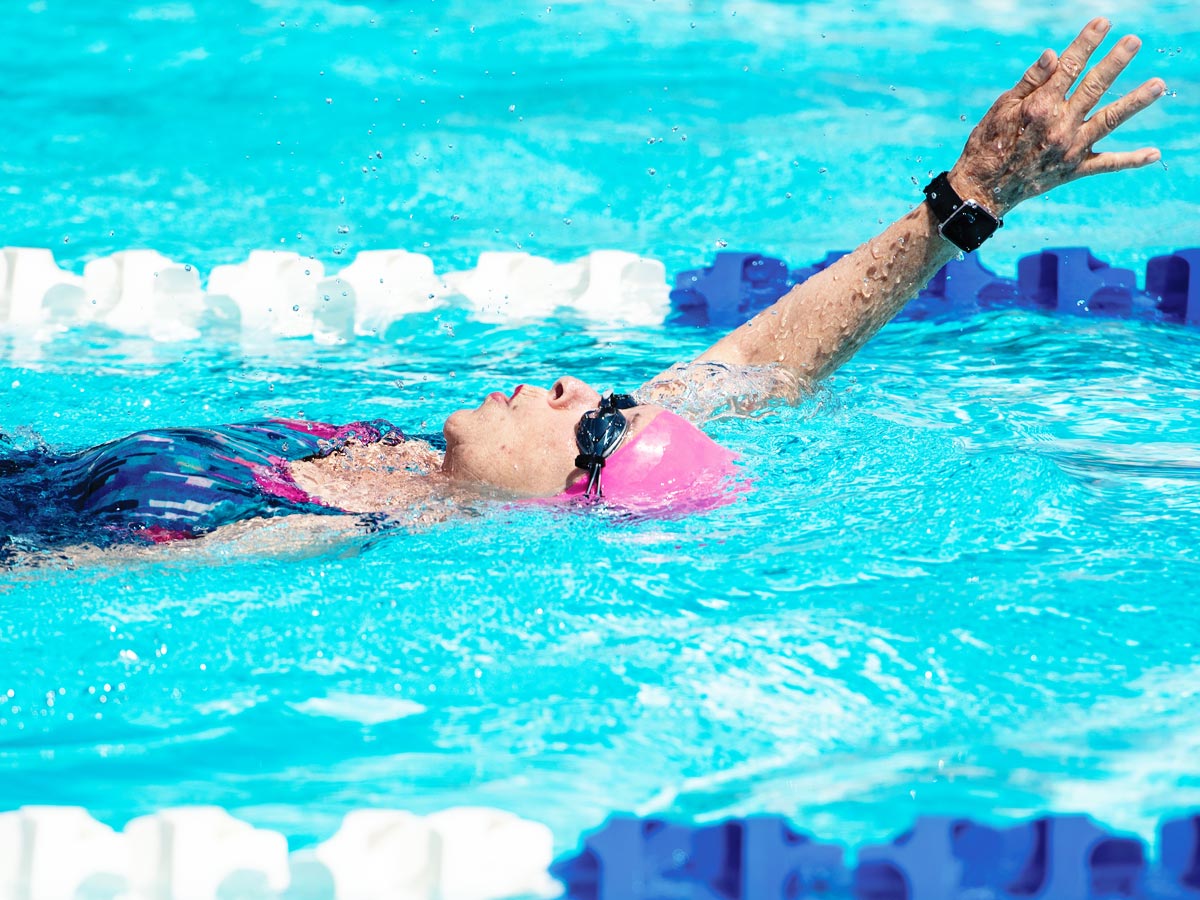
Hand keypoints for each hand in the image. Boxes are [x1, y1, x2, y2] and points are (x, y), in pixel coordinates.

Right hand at [949, 17, 1165, 217]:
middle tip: (1134, 41)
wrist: (982, 190)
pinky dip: (1131, 160)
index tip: (1103, 23)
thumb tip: (1053, 55)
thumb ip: (1030, 81)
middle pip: (1095, 87)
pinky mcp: (1074, 170)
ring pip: (1109, 120)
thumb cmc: (987, 144)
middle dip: (1115, 62)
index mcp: (1040, 106)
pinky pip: (1106, 164)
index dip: (1087, 43)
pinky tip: (1154, 154)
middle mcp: (1060, 125)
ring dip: (1135, 101)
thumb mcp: (1001, 108)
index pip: (1069, 67)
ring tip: (1158, 85)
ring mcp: (1070, 148)